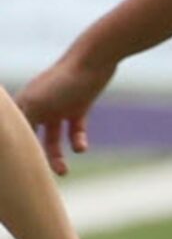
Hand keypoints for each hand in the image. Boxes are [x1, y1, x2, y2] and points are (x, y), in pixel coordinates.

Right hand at [16, 49, 114, 175]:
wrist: (95, 61)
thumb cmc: (62, 81)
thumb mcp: (37, 104)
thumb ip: (21, 123)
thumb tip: (10, 143)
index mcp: (24, 103)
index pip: (14, 130)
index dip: (12, 147)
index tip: (12, 167)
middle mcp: (40, 106)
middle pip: (33, 138)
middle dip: (36, 157)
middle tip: (40, 177)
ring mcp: (59, 106)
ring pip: (54, 138)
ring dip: (57, 156)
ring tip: (63, 172)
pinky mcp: (79, 107)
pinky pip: (75, 130)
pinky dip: (77, 141)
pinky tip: (80, 148)